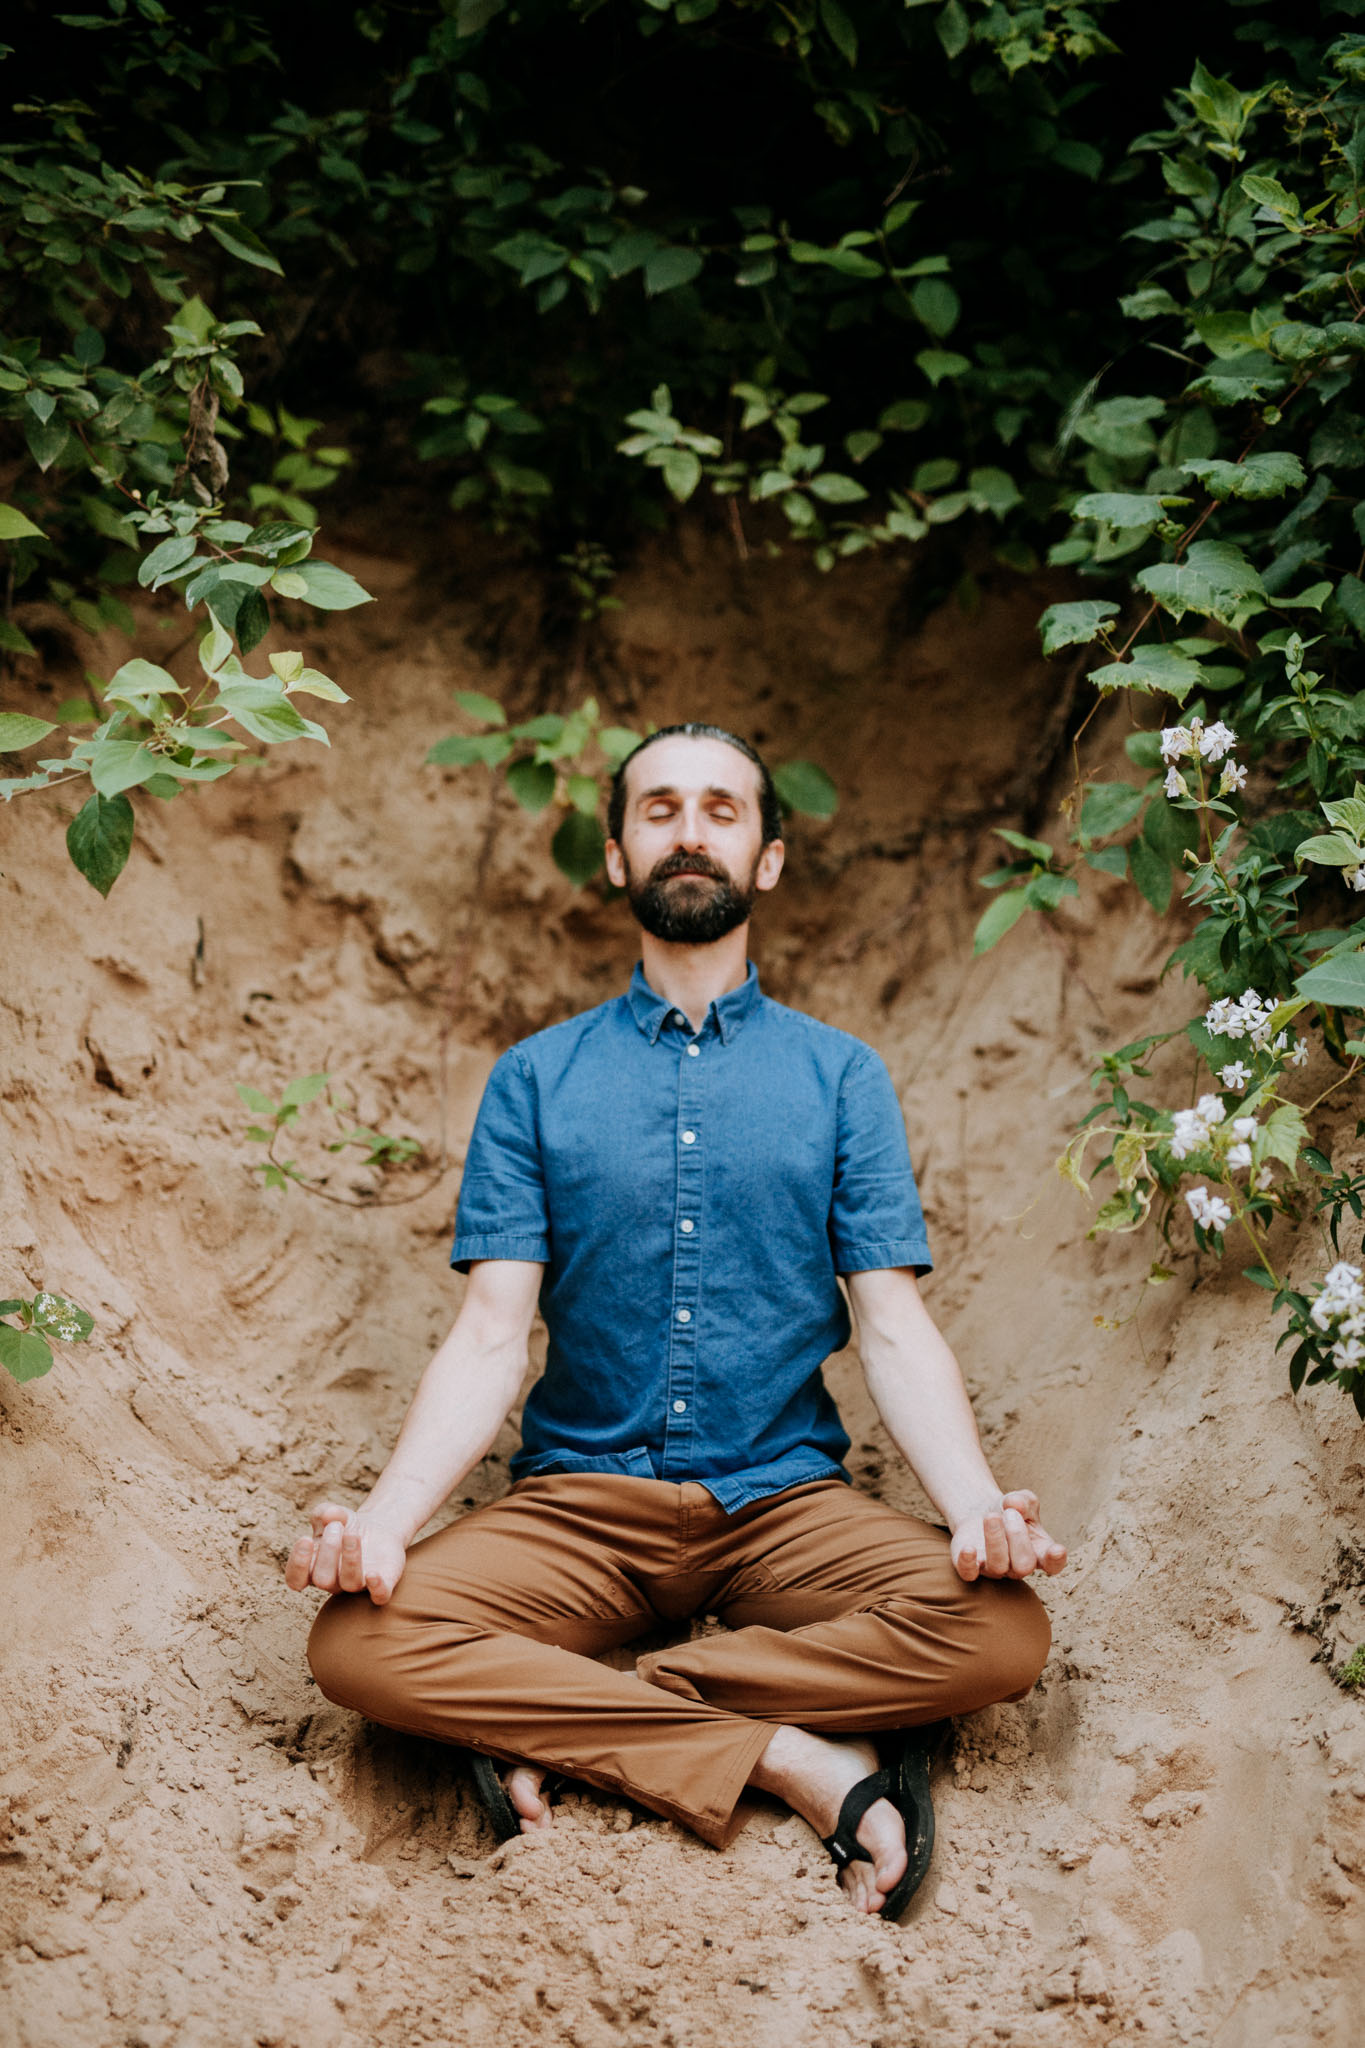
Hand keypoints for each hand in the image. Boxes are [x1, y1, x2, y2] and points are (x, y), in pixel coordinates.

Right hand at [283, 1499, 407, 1605]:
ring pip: (349, 1583)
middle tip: (335, 1527)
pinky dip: (376, 1588)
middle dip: (328, 1551)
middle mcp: (333, 1581)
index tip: (305, 1539)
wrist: (378, 1528)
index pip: (296, 1578)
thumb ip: (324, 1512)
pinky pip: (379, 1596)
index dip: (298, 1564)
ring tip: (352, 1534)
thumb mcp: (333, 1514)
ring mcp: (357, 1584)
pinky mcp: (381, 1585)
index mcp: (313, 1568)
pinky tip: (373, 1574)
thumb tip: (328, 1515)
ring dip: (350, 1559)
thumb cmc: (346, 1525)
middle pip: (323, 1579)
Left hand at [950, 1489, 1066, 1582]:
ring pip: (998, 1565)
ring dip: (995, 1538)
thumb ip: (1023, 1500)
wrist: (981, 1512)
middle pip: (1024, 1564)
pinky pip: (969, 1573)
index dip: (1056, 1561)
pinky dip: (968, 1562)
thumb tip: (1015, 1504)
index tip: (1057, 1550)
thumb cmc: (1009, 1510)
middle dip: (1017, 1535)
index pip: (1053, 1564)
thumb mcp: (1022, 1500)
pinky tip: (969, 1548)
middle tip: (1009, 1513)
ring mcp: (995, 1568)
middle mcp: (1018, 1566)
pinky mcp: (971, 1566)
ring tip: (991, 1516)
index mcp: (1039, 1551)